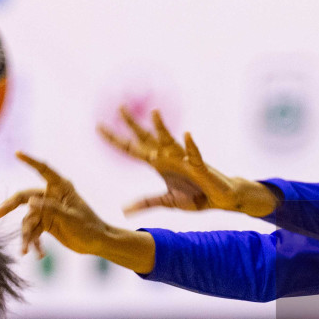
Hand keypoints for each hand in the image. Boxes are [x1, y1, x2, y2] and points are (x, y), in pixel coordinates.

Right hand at [0, 154, 114, 258]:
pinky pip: (34, 232)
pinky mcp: (46, 224)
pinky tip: (38, 254)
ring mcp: (46, 210)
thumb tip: (29, 203)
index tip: (17, 153)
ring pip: (27, 221)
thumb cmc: (89, 226)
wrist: (97, 243)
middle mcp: (50, 196)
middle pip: (24, 198)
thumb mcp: (70, 217)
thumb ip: (50, 208)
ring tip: (25, 251)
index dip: (30, 161)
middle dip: (9, 206)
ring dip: (26, 237)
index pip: (43, 170)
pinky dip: (34, 243)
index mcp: (60, 187)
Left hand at [101, 107, 276, 217]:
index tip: (98, 127)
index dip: (115, 139)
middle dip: (133, 124)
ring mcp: (184, 160)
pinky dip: (191, 146)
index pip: (132, 149)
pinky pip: (195, 154)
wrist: (220, 199)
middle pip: (146, 138)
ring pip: (170, 141)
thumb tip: (124, 211)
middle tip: (119, 108)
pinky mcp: (200, 167)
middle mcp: (168, 157)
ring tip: (155, 114)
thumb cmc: (196, 196)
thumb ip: (146, 203)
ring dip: (162, 128)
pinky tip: (187, 135)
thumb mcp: (166, 201)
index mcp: (158, 164)